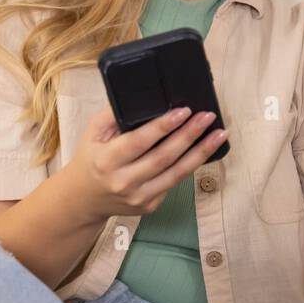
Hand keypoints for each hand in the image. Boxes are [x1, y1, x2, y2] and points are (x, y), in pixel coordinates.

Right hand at [65, 105, 228, 223]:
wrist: (84, 199)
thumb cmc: (92, 158)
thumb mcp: (94, 132)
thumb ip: (115, 115)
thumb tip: (146, 97)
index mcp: (107, 160)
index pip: (140, 142)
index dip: (163, 126)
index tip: (184, 111)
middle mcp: (123, 181)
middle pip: (164, 157)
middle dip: (190, 135)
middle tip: (208, 117)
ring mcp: (138, 197)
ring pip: (177, 173)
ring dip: (201, 152)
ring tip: (219, 134)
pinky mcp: (150, 206)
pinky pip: (174, 182)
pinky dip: (191, 165)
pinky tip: (205, 150)